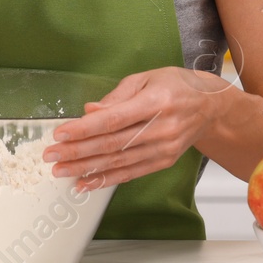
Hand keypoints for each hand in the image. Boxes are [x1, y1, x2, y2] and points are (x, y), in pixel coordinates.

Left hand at [43, 67, 232, 189]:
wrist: (211, 107)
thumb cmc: (176, 86)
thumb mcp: (146, 79)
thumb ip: (116, 97)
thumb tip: (89, 112)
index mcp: (155, 102)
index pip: (114, 119)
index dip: (85, 129)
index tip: (60, 134)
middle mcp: (161, 129)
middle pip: (113, 144)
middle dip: (78, 152)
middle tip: (51, 156)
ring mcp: (164, 149)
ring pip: (119, 162)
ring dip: (87, 169)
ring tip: (61, 172)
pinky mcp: (164, 162)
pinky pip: (131, 173)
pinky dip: (106, 180)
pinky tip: (85, 183)